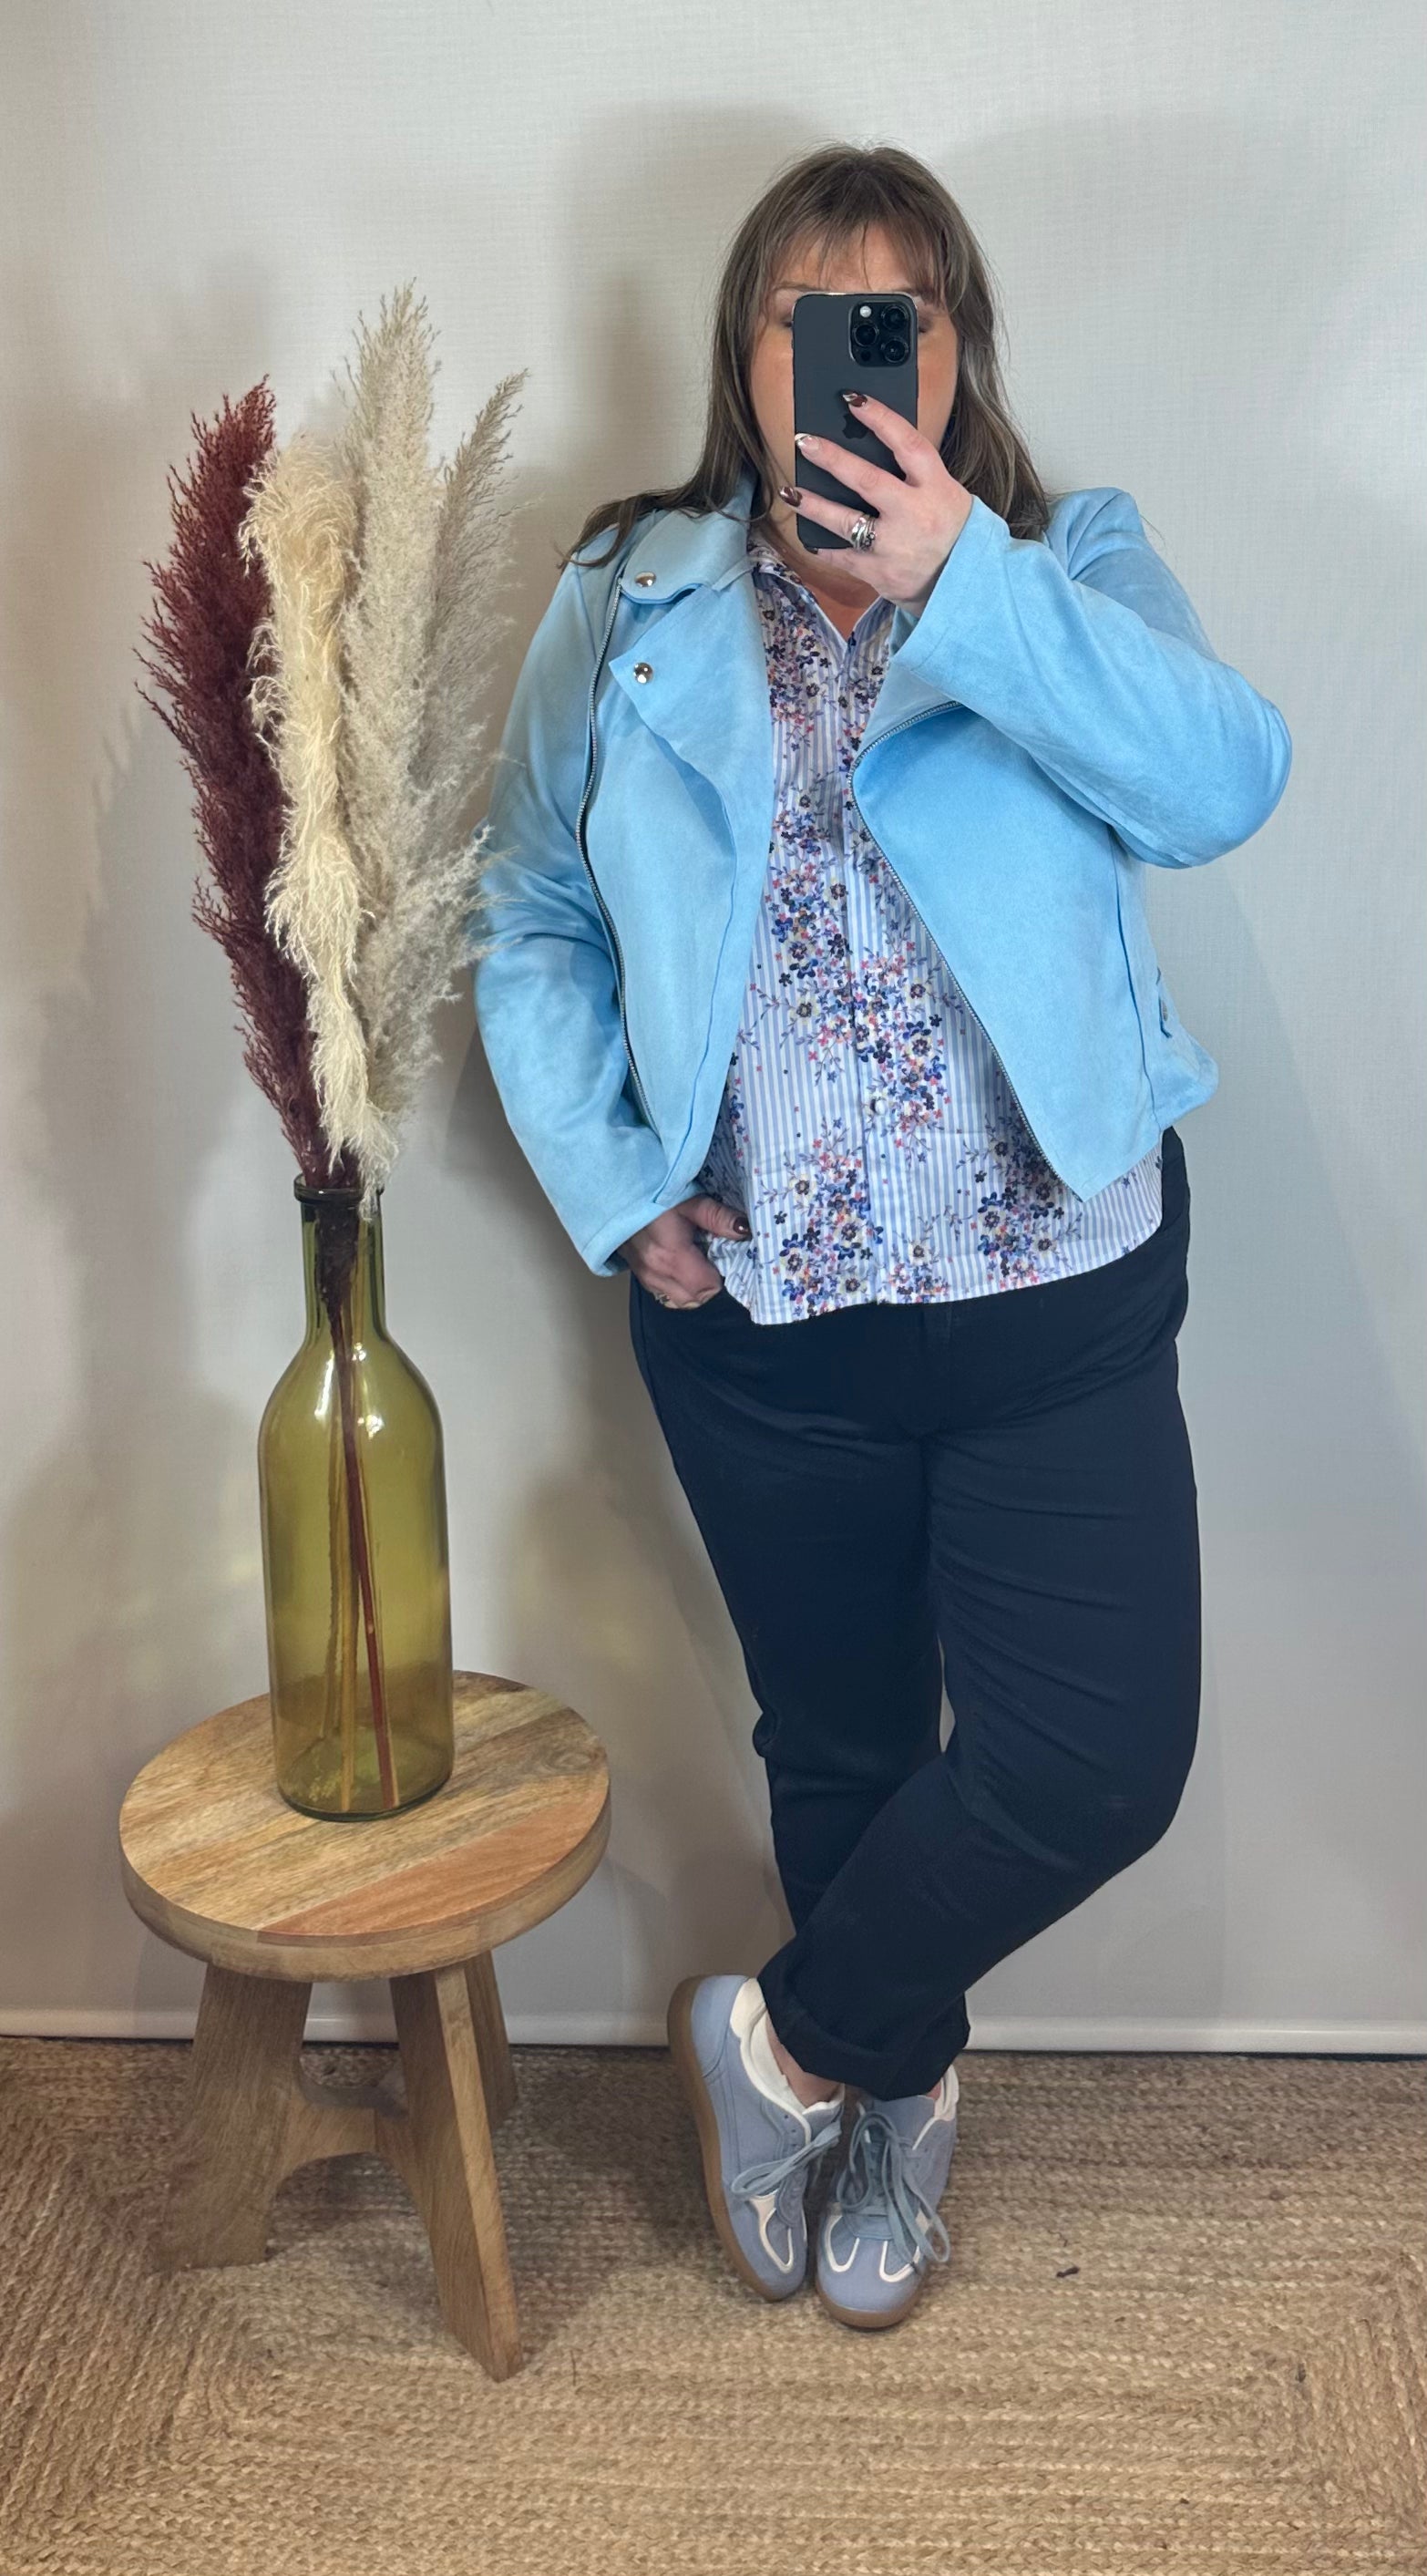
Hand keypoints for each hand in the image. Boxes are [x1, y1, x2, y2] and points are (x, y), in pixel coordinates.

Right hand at [617, 1194, 749, 1305]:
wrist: (614, 1195)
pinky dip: (678, 1285)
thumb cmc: (653, 1195)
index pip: (708, 1288)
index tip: (721, 1256)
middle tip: (710, 1257)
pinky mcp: (640, 1277)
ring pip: (681, 1300)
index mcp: (672, 1257)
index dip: (720, 1274)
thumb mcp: (689, 1201)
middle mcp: (657, 1274)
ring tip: (695, 1261)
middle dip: (708, 1283)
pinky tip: (680, 1264)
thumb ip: (718, 1218)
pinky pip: (667, 1294)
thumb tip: (746, 1230)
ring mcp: (646, 1278)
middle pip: (696, 1298)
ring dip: (693, 1286)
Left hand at [786, 392, 972, 608]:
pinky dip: (825, 548)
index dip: (880, 418)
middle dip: (832, 459)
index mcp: (936, 487)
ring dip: (814, 506)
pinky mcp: (880, 573)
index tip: (852, 400)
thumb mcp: (947, 493)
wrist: (965, 585)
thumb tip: (871, 445)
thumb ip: (915, 474)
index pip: (906, 443)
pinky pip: (844, 557)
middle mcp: (914, 514)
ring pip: (845, 521)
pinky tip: (811, 538)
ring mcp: (894, 546)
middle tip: (804, 442)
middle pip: (867, 480)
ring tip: (790, 493)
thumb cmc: (951, 531)